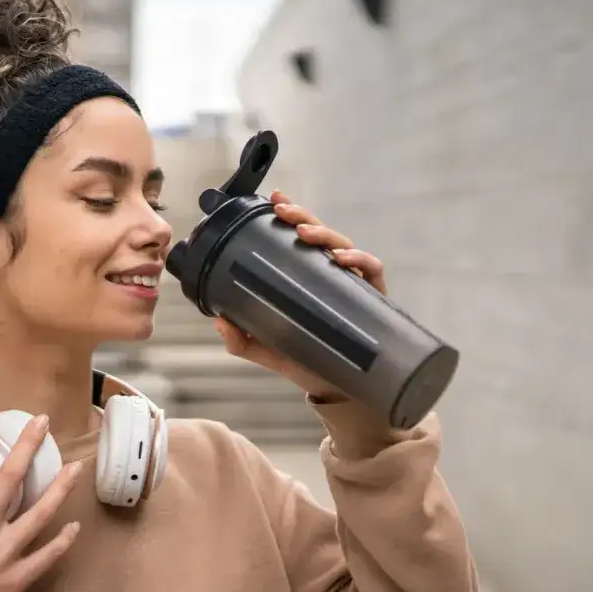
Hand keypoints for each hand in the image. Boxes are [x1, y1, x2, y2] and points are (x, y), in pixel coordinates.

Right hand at [0, 413, 83, 591]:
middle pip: (9, 480)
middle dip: (26, 447)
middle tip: (43, 422)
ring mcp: (2, 554)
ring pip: (39, 513)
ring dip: (59, 488)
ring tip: (76, 467)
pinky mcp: (17, 578)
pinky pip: (47, 555)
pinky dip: (63, 542)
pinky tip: (75, 527)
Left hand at [214, 190, 387, 400]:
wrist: (338, 391)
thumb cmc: (306, 362)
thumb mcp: (268, 350)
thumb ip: (242, 340)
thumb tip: (219, 323)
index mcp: (308, 278)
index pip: (300, 239)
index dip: (291, 215)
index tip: (274, 199)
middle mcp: (332, 275)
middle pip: (320, 234)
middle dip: (302, 216)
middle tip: (283, 212)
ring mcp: (353, 285)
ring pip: (343, 245)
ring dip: (325, 234)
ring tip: (305, 234)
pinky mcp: (373, 299)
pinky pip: (371, 270)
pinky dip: (358, 259)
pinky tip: (341, 260)